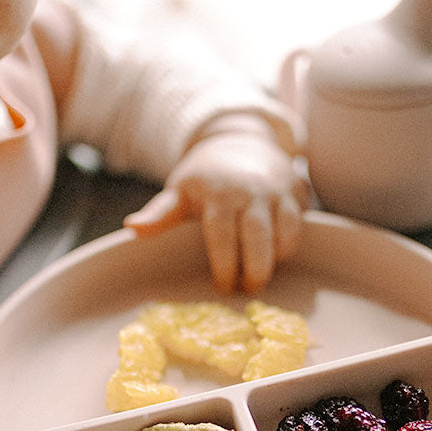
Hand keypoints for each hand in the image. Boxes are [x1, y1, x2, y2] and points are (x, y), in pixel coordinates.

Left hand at [124, 114, 309, 292]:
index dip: (224, 265)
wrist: (240, 141)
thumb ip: (159, 214)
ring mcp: (276, 191)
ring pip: (285, 231)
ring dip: (275, 260)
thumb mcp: (179, 192)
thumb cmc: (205, 177)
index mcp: (218, 194)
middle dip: (255, 269)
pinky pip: (299, 225)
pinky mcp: (296, 193)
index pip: (222, 235)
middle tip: (247, 290)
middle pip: (258, 237)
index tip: (223, 287)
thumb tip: (132, 228)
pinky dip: (290, 246)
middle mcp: (250, 191)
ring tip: (260, 278)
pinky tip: (275, 258)